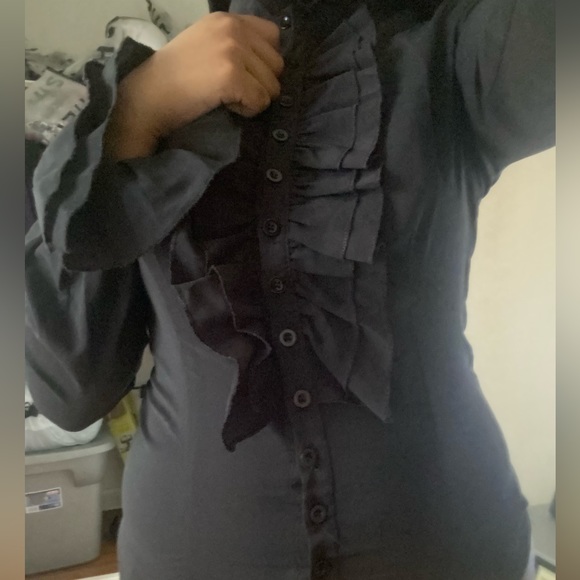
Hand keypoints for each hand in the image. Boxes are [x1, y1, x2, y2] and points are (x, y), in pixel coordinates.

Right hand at [106, 12, 283, 158]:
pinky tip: (224, 105)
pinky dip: (247, 111)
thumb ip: (236, 44)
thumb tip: (269, 63)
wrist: (149, 97)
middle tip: (230, 89)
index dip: (263, 62)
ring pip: (272, 87)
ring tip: (225, 97)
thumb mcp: (207, 44)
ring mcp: (233, 50)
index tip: (242, 74)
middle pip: (277, 66)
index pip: (273, 37)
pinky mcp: (231, 75)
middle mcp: (233, 28)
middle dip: (260, 84)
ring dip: (253, 99)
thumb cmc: (176, 78)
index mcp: (227, 19)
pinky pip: (260, 102)